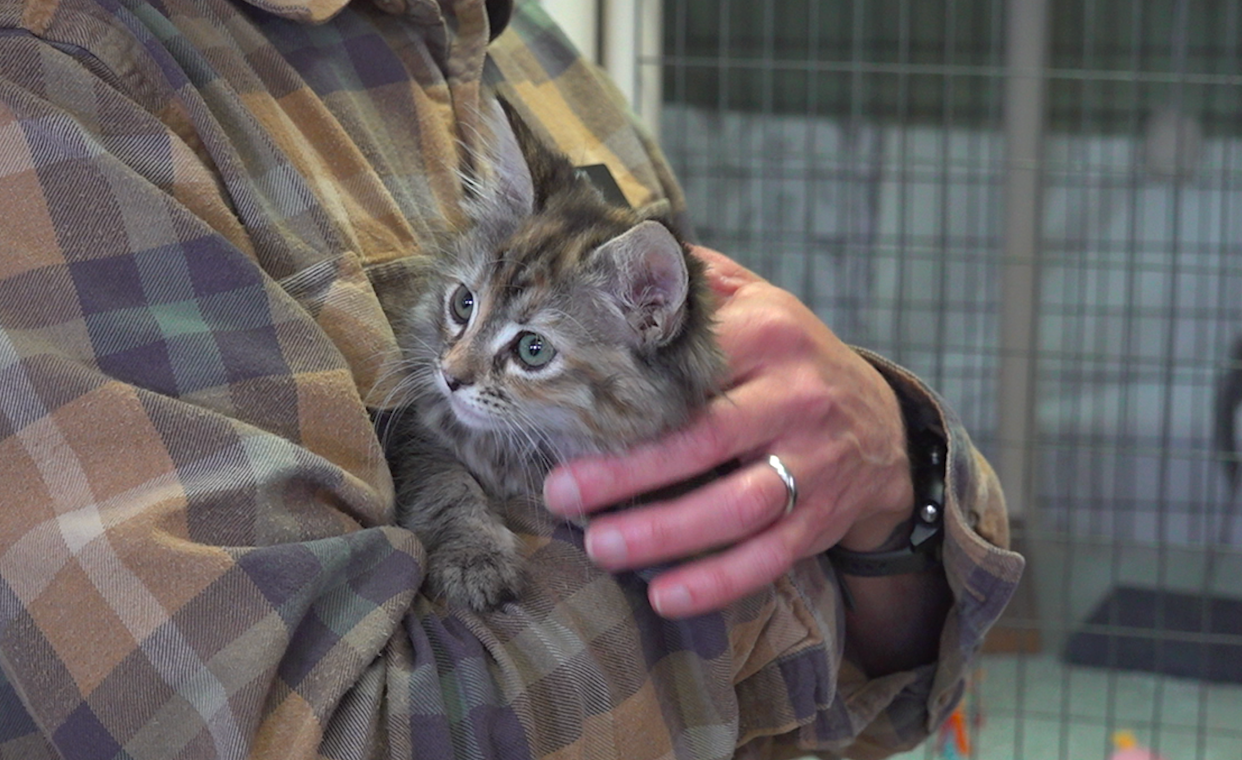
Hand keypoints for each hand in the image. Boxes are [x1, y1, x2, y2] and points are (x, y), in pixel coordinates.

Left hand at [542, 246, 915, 617]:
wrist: (882, 423)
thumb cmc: (790, 360)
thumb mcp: (758, 301)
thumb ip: (696, 282)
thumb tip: (616, 246)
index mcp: (771, 333)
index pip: (693, 364)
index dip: (627, 393)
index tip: (561, 410)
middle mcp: (798, 396)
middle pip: (703, 441)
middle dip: (626, 472)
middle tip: (559, 493)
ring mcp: (814, 463)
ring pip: (734, 507)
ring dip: (662, 533)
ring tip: (599, 546)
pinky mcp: (821, 519)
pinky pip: (767, 558)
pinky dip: (716, 582)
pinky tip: (664, 596)